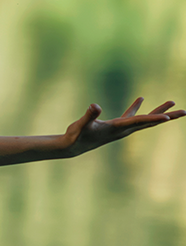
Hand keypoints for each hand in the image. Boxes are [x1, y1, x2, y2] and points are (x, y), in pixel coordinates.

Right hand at [63, 97, 184, 156]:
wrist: (72, 147)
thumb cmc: (76, 136)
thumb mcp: (81, 125)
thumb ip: (89, 116)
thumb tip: (94, 106)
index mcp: (118, 128)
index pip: (139, 122)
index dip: (153, 119)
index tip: (168, 117)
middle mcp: (124, 130)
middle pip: (150, 122)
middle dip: (167, 116)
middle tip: (185, 111)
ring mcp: (121, 128)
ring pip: (144, 119)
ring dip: (158, 111)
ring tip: (171, 102)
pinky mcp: (115, 125)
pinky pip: (132, 116)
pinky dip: (137, 107)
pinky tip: (141, 98)